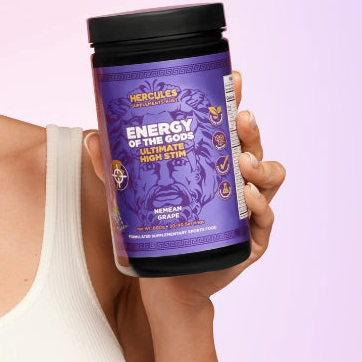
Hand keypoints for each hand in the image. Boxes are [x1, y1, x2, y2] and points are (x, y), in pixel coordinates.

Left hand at [85, 70, 285, 310]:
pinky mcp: (252, 240)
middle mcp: (236, 183)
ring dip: (259, 165)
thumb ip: (113, 167)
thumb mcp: (132, 195)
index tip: (237, 78)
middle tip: (240, 118)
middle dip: (250, 130)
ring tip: (242, 162)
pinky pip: (265, 218)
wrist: (167, 283)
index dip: (236, 102)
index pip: (230, 128)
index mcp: (214, 165)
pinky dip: (258, 205)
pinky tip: (246, 196)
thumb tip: (92, 137)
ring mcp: (247, 210)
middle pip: (253, 147)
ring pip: (269, 179)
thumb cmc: (158, 230)